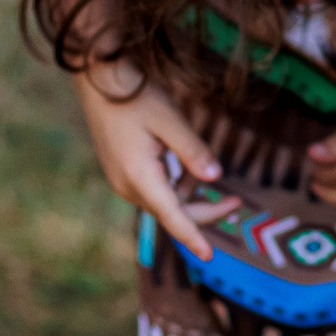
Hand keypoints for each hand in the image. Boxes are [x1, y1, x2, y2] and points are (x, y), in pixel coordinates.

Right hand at [76, 68, 237, 257]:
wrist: (98, 80)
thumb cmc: (135, 96)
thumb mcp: (170, 120)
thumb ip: (193, 151)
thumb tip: (215, 178)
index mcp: (140, 177)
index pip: (172, 216)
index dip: (193, 237)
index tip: (210, 256)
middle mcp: (128, 186)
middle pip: (172, 212)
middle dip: (205, 212)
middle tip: (237, 203)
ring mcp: (123, 181)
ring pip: (164, 202)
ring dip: (190, 198)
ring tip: (215, 181)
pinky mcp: (124, 173)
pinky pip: (155, 190)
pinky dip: (176, 186)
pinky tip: (187, 167)